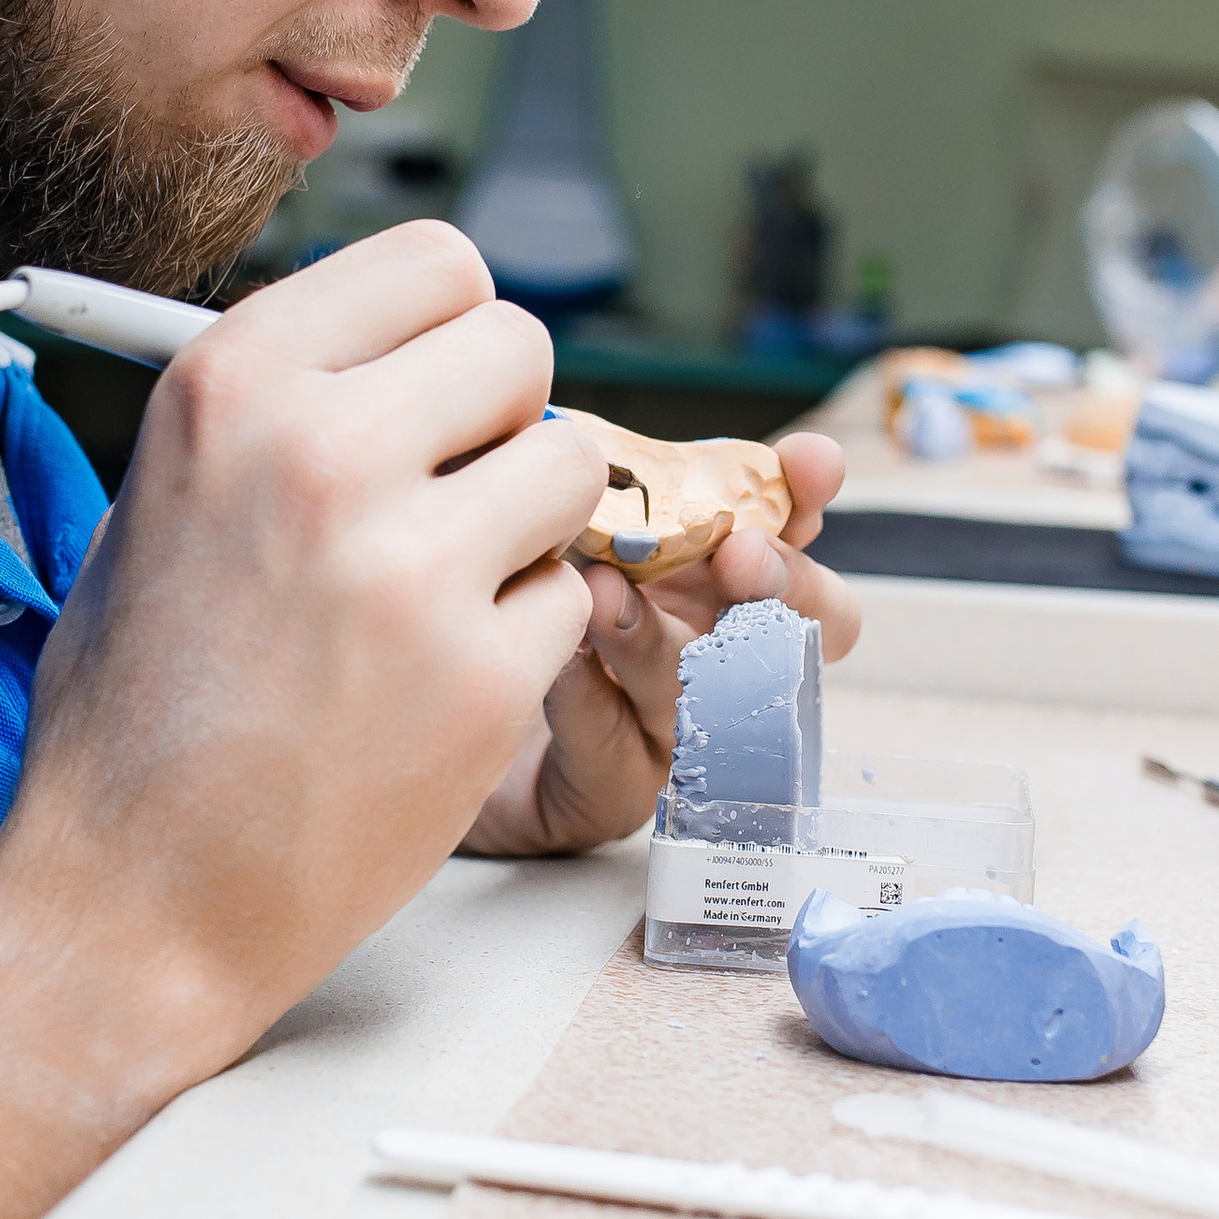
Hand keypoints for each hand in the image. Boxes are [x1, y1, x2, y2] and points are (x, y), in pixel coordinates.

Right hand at [0, 219, 607, 1090]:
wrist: (134, 897)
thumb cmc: (139, 705)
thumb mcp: (158, 500)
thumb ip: (282, 406)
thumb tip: (398, 348)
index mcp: (235, 383)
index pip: (438, 262)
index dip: (449, 330)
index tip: (434, 386)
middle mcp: (323, 451)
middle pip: (522, 348)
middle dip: (501, 420)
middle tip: (449, 494)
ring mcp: (412, 568)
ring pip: (570, 471)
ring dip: (528, 525)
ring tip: (442, 590)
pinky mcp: (485, 680)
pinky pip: (571, 601)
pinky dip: (524, 640)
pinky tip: (434, 686)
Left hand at [465, 430, 861, 855]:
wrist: (409, 707)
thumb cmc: (478, 586)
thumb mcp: (523, 513)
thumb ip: (569, 474)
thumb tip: (567, 425)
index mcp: (705, 570)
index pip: (791, 531)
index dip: (808, 497)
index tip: (809, 464)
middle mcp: (707, 649)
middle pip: (797, 629)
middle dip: (780, 585)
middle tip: (740, 550)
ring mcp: (668, 729)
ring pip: (706, 691)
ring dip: (659, 634)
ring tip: (605, 592)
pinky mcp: (609, 794)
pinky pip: (620, 753)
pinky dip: (590, 700)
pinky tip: (555, 662)